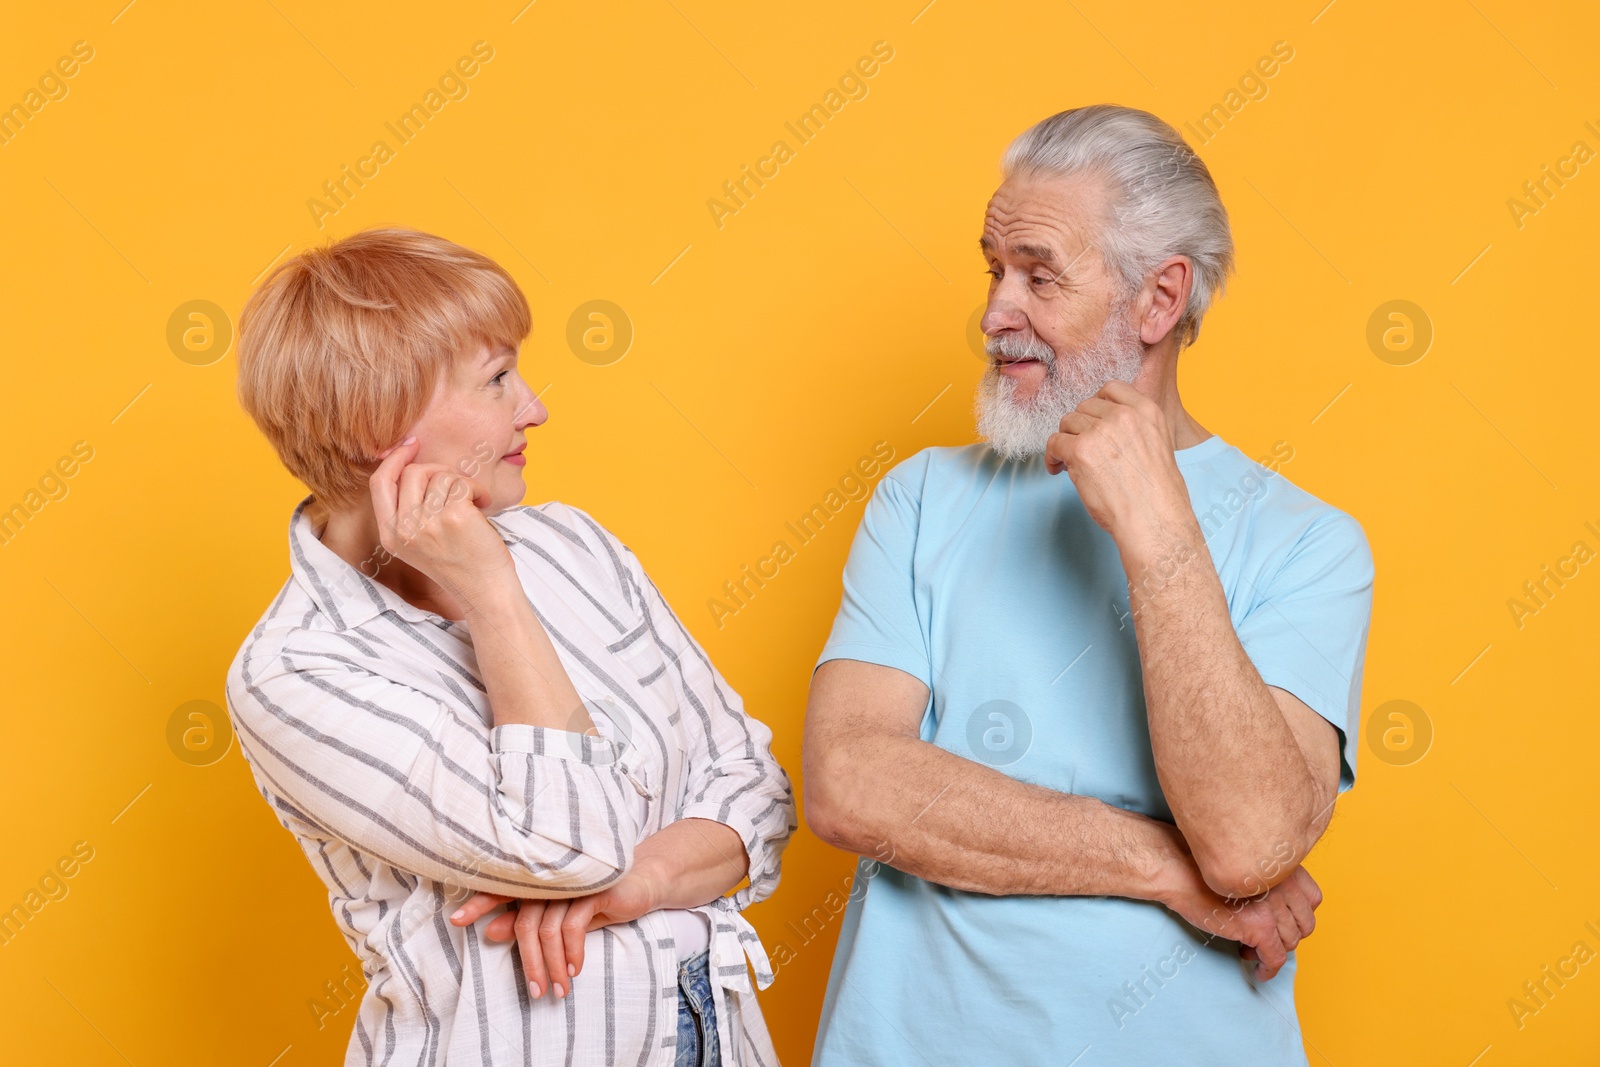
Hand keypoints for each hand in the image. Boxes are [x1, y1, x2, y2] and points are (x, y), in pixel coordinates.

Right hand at [369, 435, 512, 597]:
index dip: (395, 458)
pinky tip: (484, 505)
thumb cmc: (460, 563)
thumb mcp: (420, 541)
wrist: (485, 592)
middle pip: (412, 473)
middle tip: (458, 486)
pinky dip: (477, 488)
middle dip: (438, 471)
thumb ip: (410, 509)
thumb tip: (412, 462)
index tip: (412, 444)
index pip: (379, 483)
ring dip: (462, 483)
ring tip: (473, 503)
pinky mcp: (453, 516)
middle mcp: (404, 530)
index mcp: (390, 535)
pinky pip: (461, 482)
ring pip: (440, 475)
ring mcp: (426, 523)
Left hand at [448, 865, 666, 998]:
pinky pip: (573, 925)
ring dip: (553, 965)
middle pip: (525, 923)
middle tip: (537, 992)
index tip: (455, 920)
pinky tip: (576, 968)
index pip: (502, 890)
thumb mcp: (559, 917)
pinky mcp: (594, 888)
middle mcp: (551, 879)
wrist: (641, 884)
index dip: (478, 903)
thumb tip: (490, 931)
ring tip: (559, 990)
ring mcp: (572, 882)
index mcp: (538, 882)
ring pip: (548, 930)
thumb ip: (528, 922)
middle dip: (529, 963)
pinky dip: (572, 951)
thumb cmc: (595, 901)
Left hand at [1043, 380, 1190, 548]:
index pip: (1111, 389)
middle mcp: (1123, 415)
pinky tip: (1057, 469)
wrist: (1153, 519)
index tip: (1091, 420)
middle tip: (1079, 447)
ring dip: (1065, 441)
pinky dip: (1051, 456)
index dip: (1096, 404)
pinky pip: (1054, 442)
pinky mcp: (1080, 451)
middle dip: (1079, 426)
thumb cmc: (1159, 496)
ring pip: (1067, 422)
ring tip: (1067, 461)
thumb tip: (1110, 432)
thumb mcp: (1160, 447)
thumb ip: (1136, 430)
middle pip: (1084, 406)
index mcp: (1147, 411)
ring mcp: (1100, 431)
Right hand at [1159, 852, 1322, 981]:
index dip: (1298, 914)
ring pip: (1289, 943)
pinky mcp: (1259, 926)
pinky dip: (1268, 969)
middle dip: (1286, 936)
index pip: (1313, 898)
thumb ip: (1267, 881)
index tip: (1283, 921)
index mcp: (1282, 865)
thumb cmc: (1200, 866)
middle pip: (1303, 924)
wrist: (1177, 870)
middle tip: (1265, 939)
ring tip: (1252, 951)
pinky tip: (1259, 971)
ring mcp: (1273, 906)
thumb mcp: (1245, 866)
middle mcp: (1284, 885)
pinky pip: (1274, 958)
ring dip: (1274, 952)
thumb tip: (1277, 911)